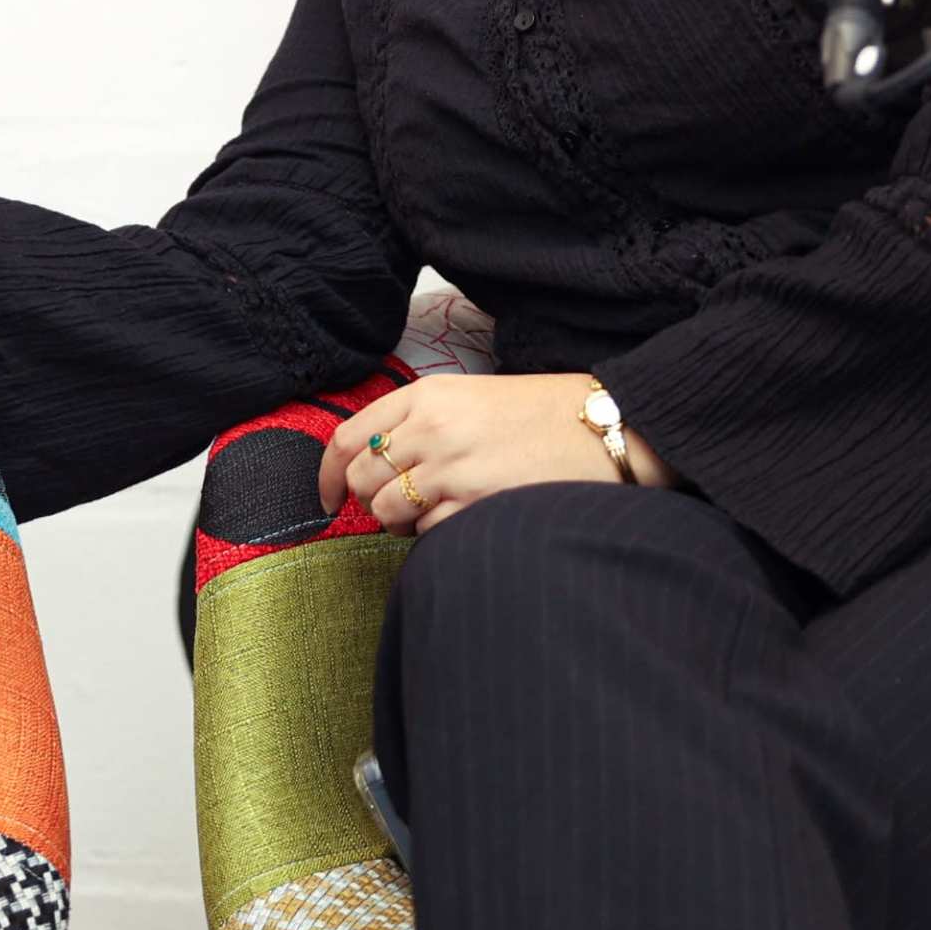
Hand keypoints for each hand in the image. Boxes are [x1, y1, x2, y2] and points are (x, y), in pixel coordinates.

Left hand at [318, 372, 674, 534]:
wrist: (605, 426)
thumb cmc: (539, 414)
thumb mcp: (469, 398)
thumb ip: (417, 424)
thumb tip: (371, 468)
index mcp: (425, 396)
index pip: (347, 439)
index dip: (325, 476)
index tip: (326, 499)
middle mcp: (431, 429)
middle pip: (361, 482)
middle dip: (371, 502)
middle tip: (402, 504)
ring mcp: (452, 469)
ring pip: (388, 513)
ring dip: (403, 523)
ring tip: (437, 510)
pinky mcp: (476, 504)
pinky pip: (427, 533)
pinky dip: (437, 533)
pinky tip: (468, 514)